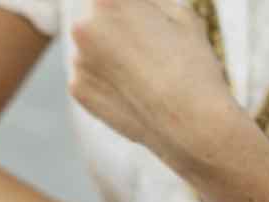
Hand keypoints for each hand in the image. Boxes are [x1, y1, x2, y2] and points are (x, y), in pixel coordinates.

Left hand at [69, 0, 237, 167]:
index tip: (145, 18)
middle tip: (147, 40)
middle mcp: (83, 26)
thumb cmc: (192, 62)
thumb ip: (150, 2)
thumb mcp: (180, 12)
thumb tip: (136, 4)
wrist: (188, 123)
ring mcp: (77, 60)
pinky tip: (134, 88)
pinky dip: (107, 77)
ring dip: (110, 48)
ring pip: (92, 44)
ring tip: (145, 68)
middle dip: (118, 22)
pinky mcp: (77, 89)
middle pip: (97, 14)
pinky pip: (91, 73)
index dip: (133, 6)